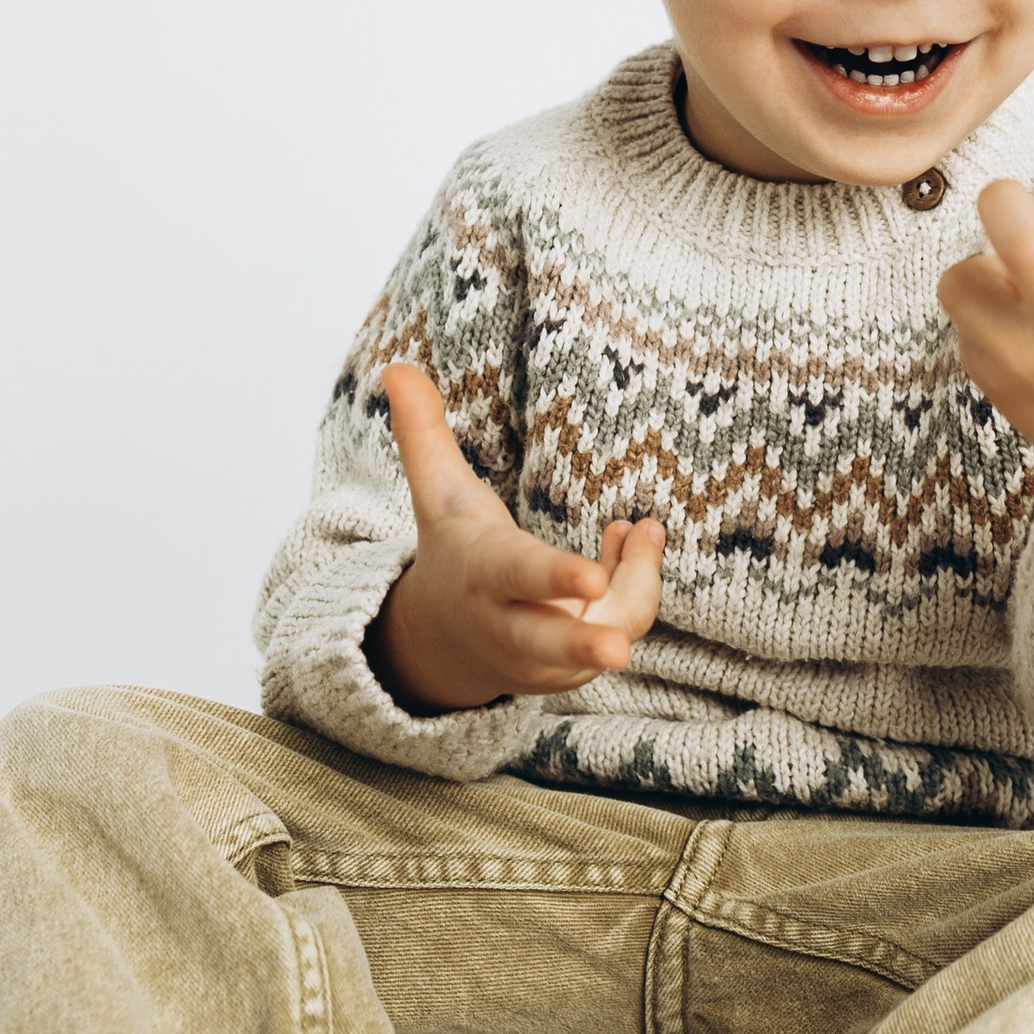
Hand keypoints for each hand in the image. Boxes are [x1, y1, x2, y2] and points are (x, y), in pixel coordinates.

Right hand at [368, 357, 663, 712]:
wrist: (448, 640)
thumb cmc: (456, 550)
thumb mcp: (437, 494)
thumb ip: (423, 433)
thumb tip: (394, 366)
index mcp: (482, 576)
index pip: (519, 577)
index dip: (554, 578)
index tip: (589, 578)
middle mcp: (512, 625)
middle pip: (549, 642)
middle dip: (585, 645)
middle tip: (619, 652)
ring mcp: (548, 656)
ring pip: (612, 625)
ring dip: (637, 580)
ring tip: (639, 529)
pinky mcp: (577, 668)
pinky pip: (624, 624)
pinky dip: (637, 586)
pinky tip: (628, 546)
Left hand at [935, 149, 1033, 594]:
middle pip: (1023, 245)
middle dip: (1007, 205)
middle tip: (1009, 198)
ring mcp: (1026, 355)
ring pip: (967, 273)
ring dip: (989, 264)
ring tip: (1029, 284)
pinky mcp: (987, 371)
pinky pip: (960, 304)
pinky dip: (982, 303)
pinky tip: (1021, 327)